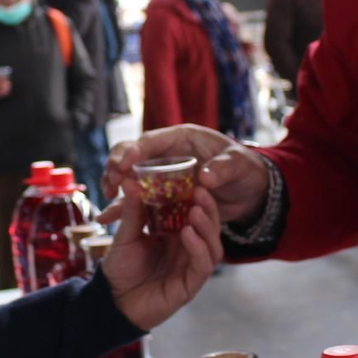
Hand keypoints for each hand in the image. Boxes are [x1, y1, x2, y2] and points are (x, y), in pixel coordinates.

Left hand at [96, 179, 221, 330]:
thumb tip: (131, 181)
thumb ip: (132, 211)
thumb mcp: (125, 236)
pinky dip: (198, 248)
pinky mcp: (190, 285)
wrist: (111, 301)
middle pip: (209, 227)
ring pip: (213, 246)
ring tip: (195, 211)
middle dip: (208, 209)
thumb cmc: (119, 268)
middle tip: (201, 190)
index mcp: (175, 234)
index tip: (195, 177)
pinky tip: (187, 233)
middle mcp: (188, 249)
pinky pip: (203, 265)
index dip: (197, 197)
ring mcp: (191, 267)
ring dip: (207, 227)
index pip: (194, 213)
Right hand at [104, 125, 268, 225]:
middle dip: (116, 166)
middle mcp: (167, 154)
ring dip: (114, 183)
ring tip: (107, 196)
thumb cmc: (245, 170)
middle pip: (131, 154)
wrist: (251, 192)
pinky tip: (106, 218)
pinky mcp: (163, 195)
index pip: (151, 141)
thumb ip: (223, 168)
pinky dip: (121, 207)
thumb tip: (205, 177)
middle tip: (112, 183)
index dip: (134, 151)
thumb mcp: (239, 165)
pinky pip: (137, 199)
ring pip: (129, 175)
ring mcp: (162, 175)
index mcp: (182, 138)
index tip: (124, 165)